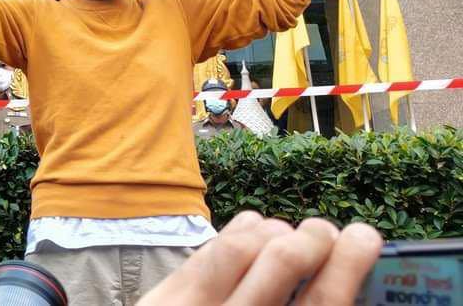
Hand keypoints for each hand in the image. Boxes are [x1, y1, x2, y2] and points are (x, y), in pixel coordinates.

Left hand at [139, 212, 381, 305]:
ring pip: (243, 246)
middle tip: (327, 231)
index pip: (323, 304)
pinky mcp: (165, 298)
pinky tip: (258, 236)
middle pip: (283, 262)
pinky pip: (212, 246)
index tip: (365, 236)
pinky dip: (241, 232)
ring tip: (290, 237)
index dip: (348, 264)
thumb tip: (339, 278)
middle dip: (312, 236)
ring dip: (275, 231)